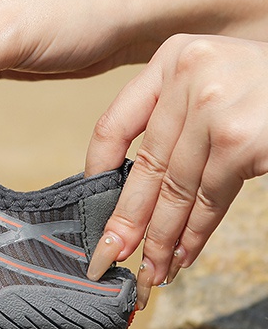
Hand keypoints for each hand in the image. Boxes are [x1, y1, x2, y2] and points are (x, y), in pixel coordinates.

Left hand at [85, 34, 267, 308]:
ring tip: (151, 270)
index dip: (97, 170)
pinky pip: (208, 198)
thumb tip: (135, 187)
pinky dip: (194, 234)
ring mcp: (214, 108)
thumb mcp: (214, 80)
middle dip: (126, 219)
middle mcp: (188, 76)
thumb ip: (176, 115)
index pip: (115, 122)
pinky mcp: (239, 142)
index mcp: (172, 58)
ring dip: (161, 238)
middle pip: (145, 163)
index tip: (90, 205)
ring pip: (176, 188)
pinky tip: (182, 256)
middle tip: (108, 257)